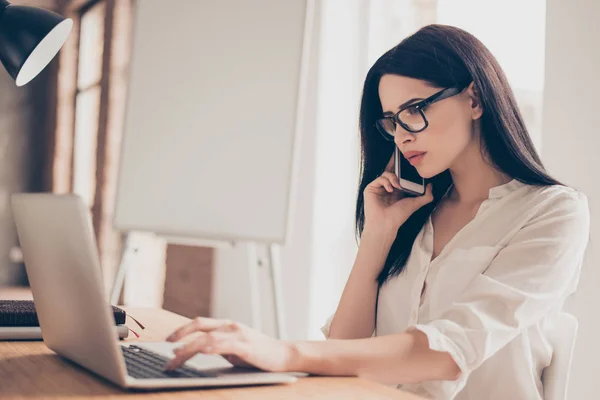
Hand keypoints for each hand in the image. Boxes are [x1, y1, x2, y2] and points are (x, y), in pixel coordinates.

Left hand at [164, 317, 292, 371]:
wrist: (284, 355)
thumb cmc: (258, 354)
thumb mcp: (234, 349)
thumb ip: (216, 347)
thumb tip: (194, 351)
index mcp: (227, 326)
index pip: (200, 323)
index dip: (182, 329)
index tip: (167, 340)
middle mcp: (231, 326)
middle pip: (200, 326)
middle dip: (180, 337)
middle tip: (166, 349)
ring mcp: (239, 335)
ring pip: (208, 337)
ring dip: (189, 349)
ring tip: (176, 358)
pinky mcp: (247, 346)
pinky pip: (227, 345)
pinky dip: (213, 347)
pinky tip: (204, 351)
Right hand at [363, 153, 432, 235]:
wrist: (385, 224)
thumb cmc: (398, 216)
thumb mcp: (415, 204)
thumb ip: (426, 196)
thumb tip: (431, 185)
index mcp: (397, 191)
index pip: (400, 175)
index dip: (403, 169)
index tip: (408, 161)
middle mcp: (388, 188)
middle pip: (392, 171)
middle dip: (397, 166)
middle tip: (401, 160)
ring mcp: (379, 188)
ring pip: (386, 173)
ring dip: (393, 177)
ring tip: (397, 186)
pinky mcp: (371, 189)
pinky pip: (379, 179)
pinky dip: (386, 181)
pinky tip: (390, 189)